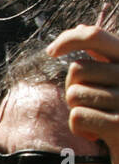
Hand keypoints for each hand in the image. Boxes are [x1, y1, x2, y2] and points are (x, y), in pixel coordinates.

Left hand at [47, 20, 118, 163]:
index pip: (96, 36)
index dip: (69, 39)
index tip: (52, 51)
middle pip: (77, 70)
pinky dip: (79, 129)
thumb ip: (103, 57)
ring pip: (75, 94)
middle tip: (91, 105)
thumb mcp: (117, 82)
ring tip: (98, 121)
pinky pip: (77, 116)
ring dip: (78, 111)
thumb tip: (82, 27)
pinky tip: (96, 136)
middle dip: (74, 88)